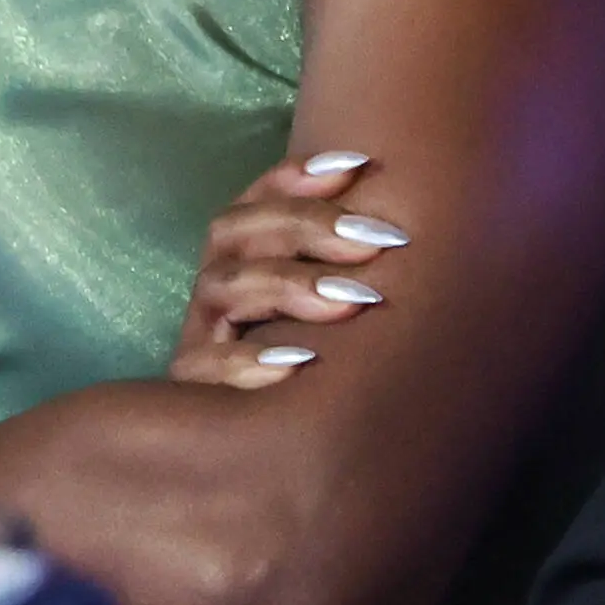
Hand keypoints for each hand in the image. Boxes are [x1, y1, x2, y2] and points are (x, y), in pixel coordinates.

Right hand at [171, 150, 409, 390]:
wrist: (285, 441)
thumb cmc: (339, 362)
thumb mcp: (351, 305)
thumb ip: (365, 264)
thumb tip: (411, 223)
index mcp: (251, 254)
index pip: (259, 197)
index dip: (296, 175)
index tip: (357, 164)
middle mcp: (222, 284)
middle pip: (238, 230)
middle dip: (307, 225)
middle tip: (376, 239)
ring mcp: (203, 333)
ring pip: (222, 286)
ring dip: (288, 286)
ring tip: (350, 300)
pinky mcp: (193, 387)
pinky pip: (202, 367)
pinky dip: (246, 361)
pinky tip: (298, 362)